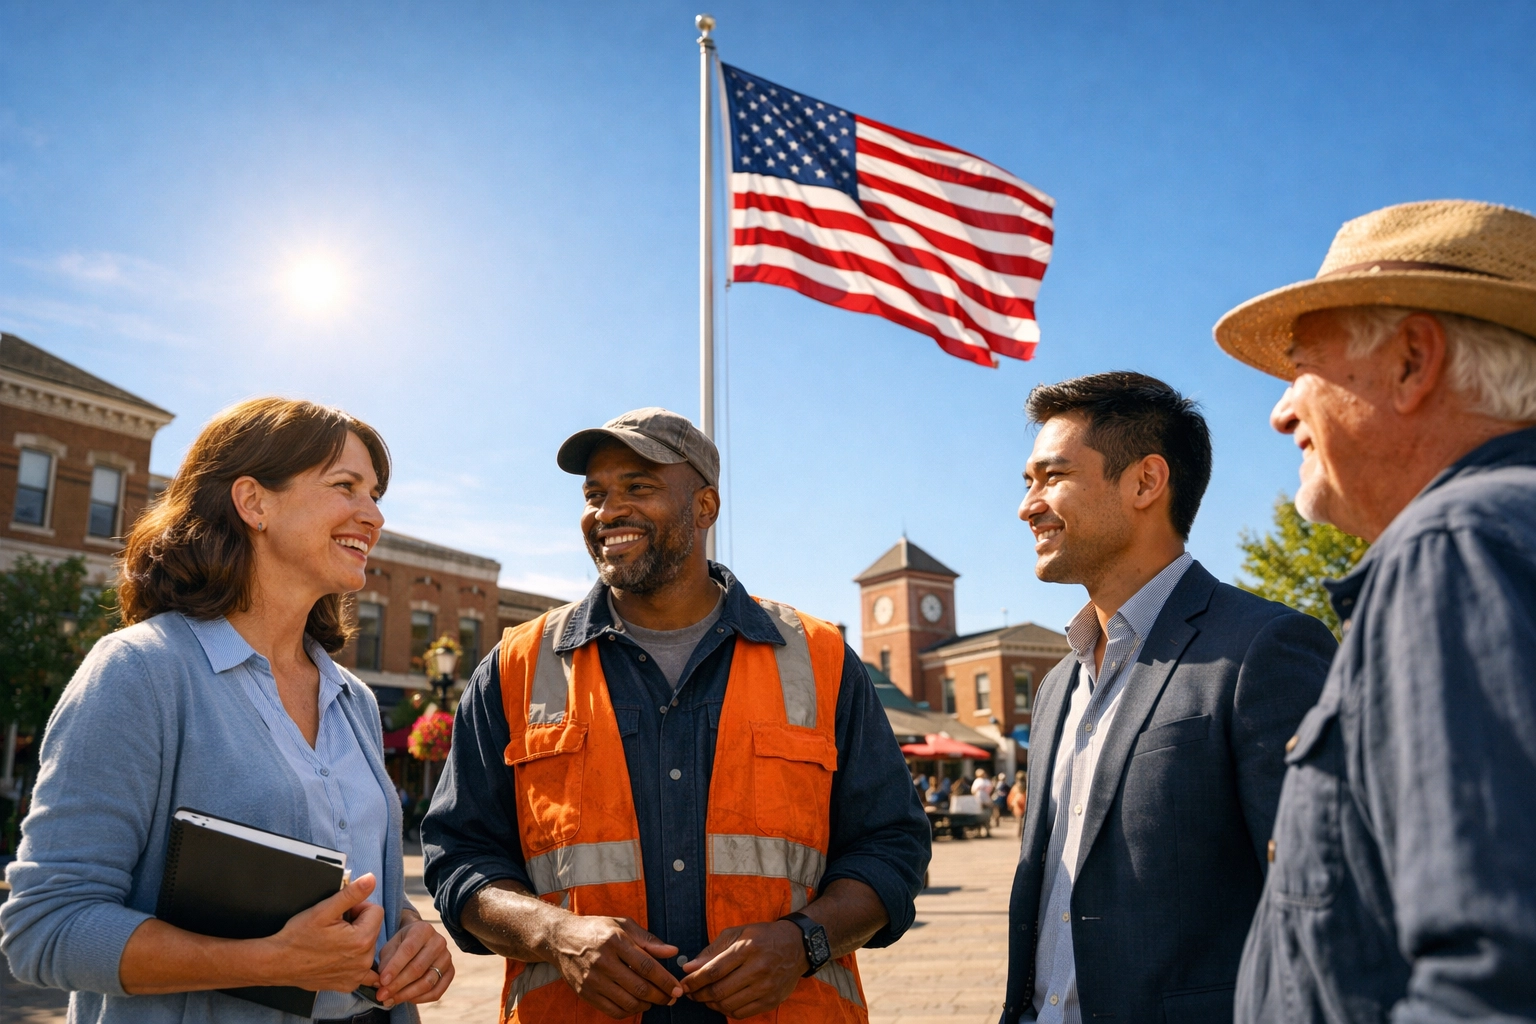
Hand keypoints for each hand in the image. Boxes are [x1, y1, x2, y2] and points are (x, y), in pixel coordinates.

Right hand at [259, 873, 383, 992]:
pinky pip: (361, 969)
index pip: (376, 911)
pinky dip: (353, 962)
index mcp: (362, 939)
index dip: (358, 908)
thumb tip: (371, 879)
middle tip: (334, 928)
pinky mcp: (348, 984)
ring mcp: (357, 975)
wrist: (278, 962)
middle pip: (373, 929)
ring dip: (356, 941)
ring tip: (333, 942)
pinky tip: (338, 958)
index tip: (342, 914)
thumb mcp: (324, 910)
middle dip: (358, 924)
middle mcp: (364, 960)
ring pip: (368, 947)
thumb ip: (352, 894)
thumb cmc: (298, 936)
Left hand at [375, 916, 453, 1005]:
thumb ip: (386, 961)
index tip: (382, 981)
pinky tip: (406, 999)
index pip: (408, 950)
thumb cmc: (402, 943)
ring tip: (391, 999)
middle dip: (397, 985)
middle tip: (382, 995)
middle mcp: (439, 942)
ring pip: (427, 982)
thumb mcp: (391, 945)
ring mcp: (447, 957)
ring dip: (407, 994)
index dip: (394, 967)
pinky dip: (420, 999)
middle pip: (418, 968)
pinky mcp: (450, 972)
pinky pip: (437, 991)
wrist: (419, 941)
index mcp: (423, 930)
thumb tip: (381, 982)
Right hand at [546, 915, 683, 1018]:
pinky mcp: (585, 993)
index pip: (647, 966)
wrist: (561, 939)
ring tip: (655, 1001)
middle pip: (639, 987)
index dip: (665, 980)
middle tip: (672, 999)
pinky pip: (612, 1010)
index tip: (677, 988)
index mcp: (615, 941)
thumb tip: (673, 952)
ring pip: (627, 1002)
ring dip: (646, 1005)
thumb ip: (649, 940)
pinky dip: (629, 1011)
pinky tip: (637, 1005)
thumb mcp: (623, 925)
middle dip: (661, 996)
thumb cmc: (597, 929)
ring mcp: (592, 979)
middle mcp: (603, 961)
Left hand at [680, 920, 805, 1018]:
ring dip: (710, 1004)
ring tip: (704, 997)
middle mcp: (758, 969)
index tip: (683, 983)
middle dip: (699, 994)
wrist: (797, 946)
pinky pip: (742, 1013)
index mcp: (747, 948)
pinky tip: (721, 1003)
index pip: (714, 970)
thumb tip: (690, 967)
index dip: (695, 980)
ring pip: (728, 1004)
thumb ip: (712, 951)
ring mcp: (766, 987)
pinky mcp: (771, 1000)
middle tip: (690, 993)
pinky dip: (726, 1011)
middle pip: (720, 990)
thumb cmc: (762, 937)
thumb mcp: (737, 934)